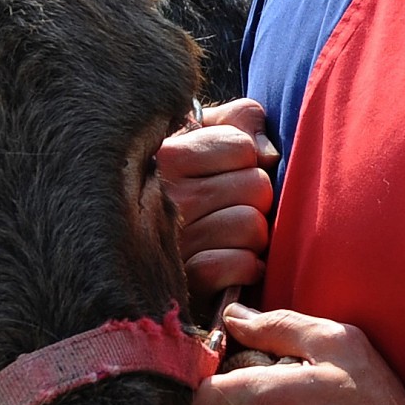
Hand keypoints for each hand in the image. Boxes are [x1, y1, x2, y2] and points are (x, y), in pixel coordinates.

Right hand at [159, 99, 276, 308]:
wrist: (135, 262)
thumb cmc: (181, 188)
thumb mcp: (197, 138)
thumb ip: (237, 121)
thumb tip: (269, 153)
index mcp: (165, 155)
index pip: (242, 146)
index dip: (246, 161)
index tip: (225, 174)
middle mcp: (165, 196)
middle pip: (256, 186)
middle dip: (255, 200)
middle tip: (231, 210)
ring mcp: (174, 241)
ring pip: (252, 225)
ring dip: (252, 237)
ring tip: (230, 238)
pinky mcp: (186, 282)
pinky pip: (242, 264)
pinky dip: (247, 268)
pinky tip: (232, 266)